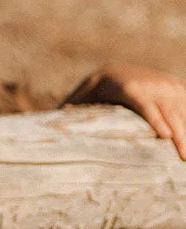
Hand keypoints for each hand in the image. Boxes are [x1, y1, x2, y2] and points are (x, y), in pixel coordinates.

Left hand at [61, 64, 185, 159]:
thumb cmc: (99, 89)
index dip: (155, 118)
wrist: (119, 70)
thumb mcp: (85, 95)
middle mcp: (151, 85)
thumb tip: (55, 117)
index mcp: (127, 87)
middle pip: (169, 112)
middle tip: (183, 159)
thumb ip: (74, 107)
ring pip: (183, 111)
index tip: (165, 135)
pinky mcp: (180, 90)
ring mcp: (168, 87)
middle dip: (180, 135)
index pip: (143, 103)